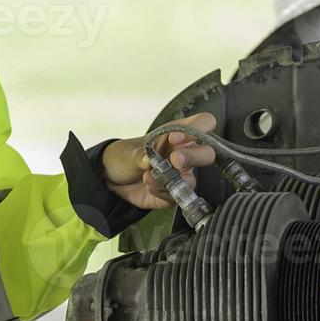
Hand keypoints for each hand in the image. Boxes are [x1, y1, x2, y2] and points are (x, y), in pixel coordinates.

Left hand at [99, 112, 217, 210]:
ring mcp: (180, 175)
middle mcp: (184, 154)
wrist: (111, 179)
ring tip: (149, 176)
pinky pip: (176, 197)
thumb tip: (148, 160)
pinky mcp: (173, 193)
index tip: (176, 137)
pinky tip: (149, 186)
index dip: (197, 128)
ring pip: (193, 180)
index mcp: (176, 134)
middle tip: (174, 159)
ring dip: (173, 180)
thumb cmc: (125, 156)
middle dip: (193, 156)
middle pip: (208, 153)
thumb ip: (139, 154)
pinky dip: (162, 193)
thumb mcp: (127, 151)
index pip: (204, 123)